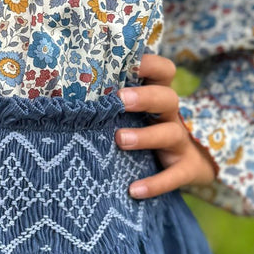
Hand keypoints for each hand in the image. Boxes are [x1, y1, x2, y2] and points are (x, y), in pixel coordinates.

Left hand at [116, 53, 218, 198]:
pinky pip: (174, 176)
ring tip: (120, 140)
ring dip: (146, 136)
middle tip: (119, 100)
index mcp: (157, 96)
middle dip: (145, 97)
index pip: (163, 71)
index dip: (150, 64)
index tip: (129, 63)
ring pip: (170, 133)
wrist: (189, 165)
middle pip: (167, 98)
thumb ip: (113, 100)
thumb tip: (64, 90)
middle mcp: (169, 116)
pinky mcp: (185, 169)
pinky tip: (134, 190)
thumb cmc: (147, 129)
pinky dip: (155, 184)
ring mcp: (179, 142)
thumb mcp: (135, 112)